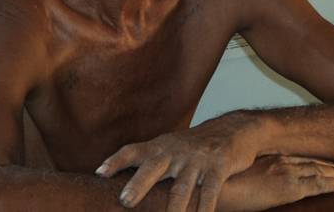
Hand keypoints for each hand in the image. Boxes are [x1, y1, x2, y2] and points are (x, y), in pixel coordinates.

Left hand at [96, 114, 260, 211]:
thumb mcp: (172, 147)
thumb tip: (118, 178)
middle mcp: (176, 151)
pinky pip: (209, 193)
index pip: (134, 150)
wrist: (234, 129)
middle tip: (125, 201)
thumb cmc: (196, 145)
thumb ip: (150, 160)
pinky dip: (203, 210)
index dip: (116, 160)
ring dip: (172, 209)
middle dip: (139, 184)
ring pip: (181, 187)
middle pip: (154, 166)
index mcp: (162, 146)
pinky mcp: (218, 167)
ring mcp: (197, 159)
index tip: (99, 173)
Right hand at [217, 155, 333, 211]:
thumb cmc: (221, 182)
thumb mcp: (236, 171)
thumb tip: (250, 177)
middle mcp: (280, 160)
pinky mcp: (289, 188)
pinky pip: (316, 185)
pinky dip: (330, 184)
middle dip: (326, 162)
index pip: (295, 155)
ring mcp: (286, 173)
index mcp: (268, 156)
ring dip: (333, 172)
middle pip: (309, 160)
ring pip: (317, 171)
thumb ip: (248, 171)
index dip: (310, 156)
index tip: (323, 156)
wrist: (218, 187)